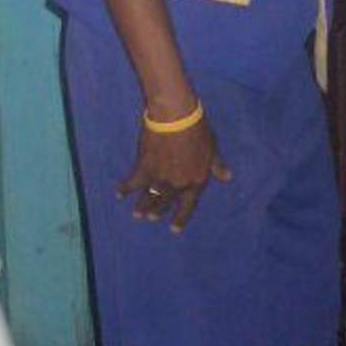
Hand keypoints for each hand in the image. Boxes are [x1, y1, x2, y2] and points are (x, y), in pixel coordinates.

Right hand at [116, 110, 230, 230]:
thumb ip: (217, 165)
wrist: (176, 117)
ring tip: (138, 214)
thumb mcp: (212, 148)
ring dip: (143, 206)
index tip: (174, 229)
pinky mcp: (144, 169)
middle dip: (157, 212)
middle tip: (151, 218)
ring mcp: (161, 179)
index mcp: (196, 181)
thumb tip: (227, 178)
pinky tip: (119, 194)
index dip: (181, 218)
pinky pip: (133, 183)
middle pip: (166, 203)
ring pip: (150, 197)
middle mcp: (178, 185)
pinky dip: (125, 189)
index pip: (189, 206)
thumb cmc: (198, 129)